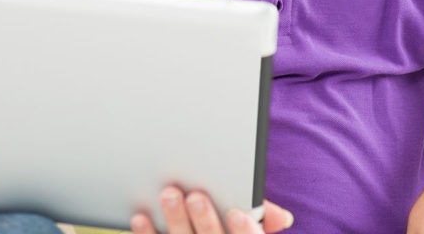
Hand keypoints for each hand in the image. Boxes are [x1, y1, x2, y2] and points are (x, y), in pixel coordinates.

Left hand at [130, 187, 293, 233]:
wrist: (198, 231)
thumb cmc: (226, 227)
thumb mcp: (248, 225)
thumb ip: (261, 216)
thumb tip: (282, 217)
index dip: (246, 233)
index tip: (237, 213)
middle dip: (205, 222)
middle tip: (196, 196)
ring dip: (175, 222)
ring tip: (169, 194)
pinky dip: (148, 233)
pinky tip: (141, 217)